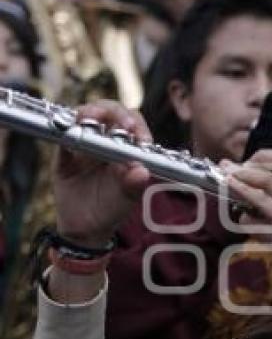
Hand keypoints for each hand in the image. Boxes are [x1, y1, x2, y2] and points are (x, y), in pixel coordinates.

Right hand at [53, 101, 150, 246]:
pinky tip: (69, 136)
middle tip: (115, 121)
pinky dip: (65, 132)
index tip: (134, 131)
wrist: (86, 228)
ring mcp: (84, 144)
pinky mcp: (64, 154)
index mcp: (127, 148)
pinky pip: (62, 137)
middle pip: (110, 112)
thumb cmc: (112, 208)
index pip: (133, 123)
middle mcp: (107, 141)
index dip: (135, 123)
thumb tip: (141, 172)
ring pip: (85, 117)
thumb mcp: (127, 199)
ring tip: (89, 118)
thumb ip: (134, 185)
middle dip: (112, 111)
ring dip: (88, 113)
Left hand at [223, 150, 271, 294]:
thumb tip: (245, 217)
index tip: (249, 165)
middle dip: (259, 159)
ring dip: (246, 173)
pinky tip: (231, 184)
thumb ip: (266, 224)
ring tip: (226, 171)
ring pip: (271, 179)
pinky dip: (245, 190)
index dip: (271, 160)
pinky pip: (265, 202)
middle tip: (234, 167)